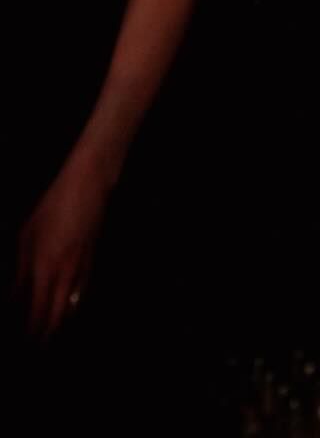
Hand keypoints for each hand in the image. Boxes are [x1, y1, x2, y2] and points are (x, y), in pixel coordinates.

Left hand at [13, 160, 108, 339]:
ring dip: (59, 323)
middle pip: (56, 317)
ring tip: (48, 333)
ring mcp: (82, 269)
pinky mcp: (92, 262)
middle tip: (35, 348)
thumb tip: (13, 298)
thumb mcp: (26, 237)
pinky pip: (80, 293)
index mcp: (45, 270)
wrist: (88, 186)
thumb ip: (20, 271)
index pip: (37, 312)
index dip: (30, 332)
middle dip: (46, 335)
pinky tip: (64, 307)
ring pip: (71, 308)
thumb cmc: (52, 208)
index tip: (22, 345)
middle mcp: (65, 276)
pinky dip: (71, 306)